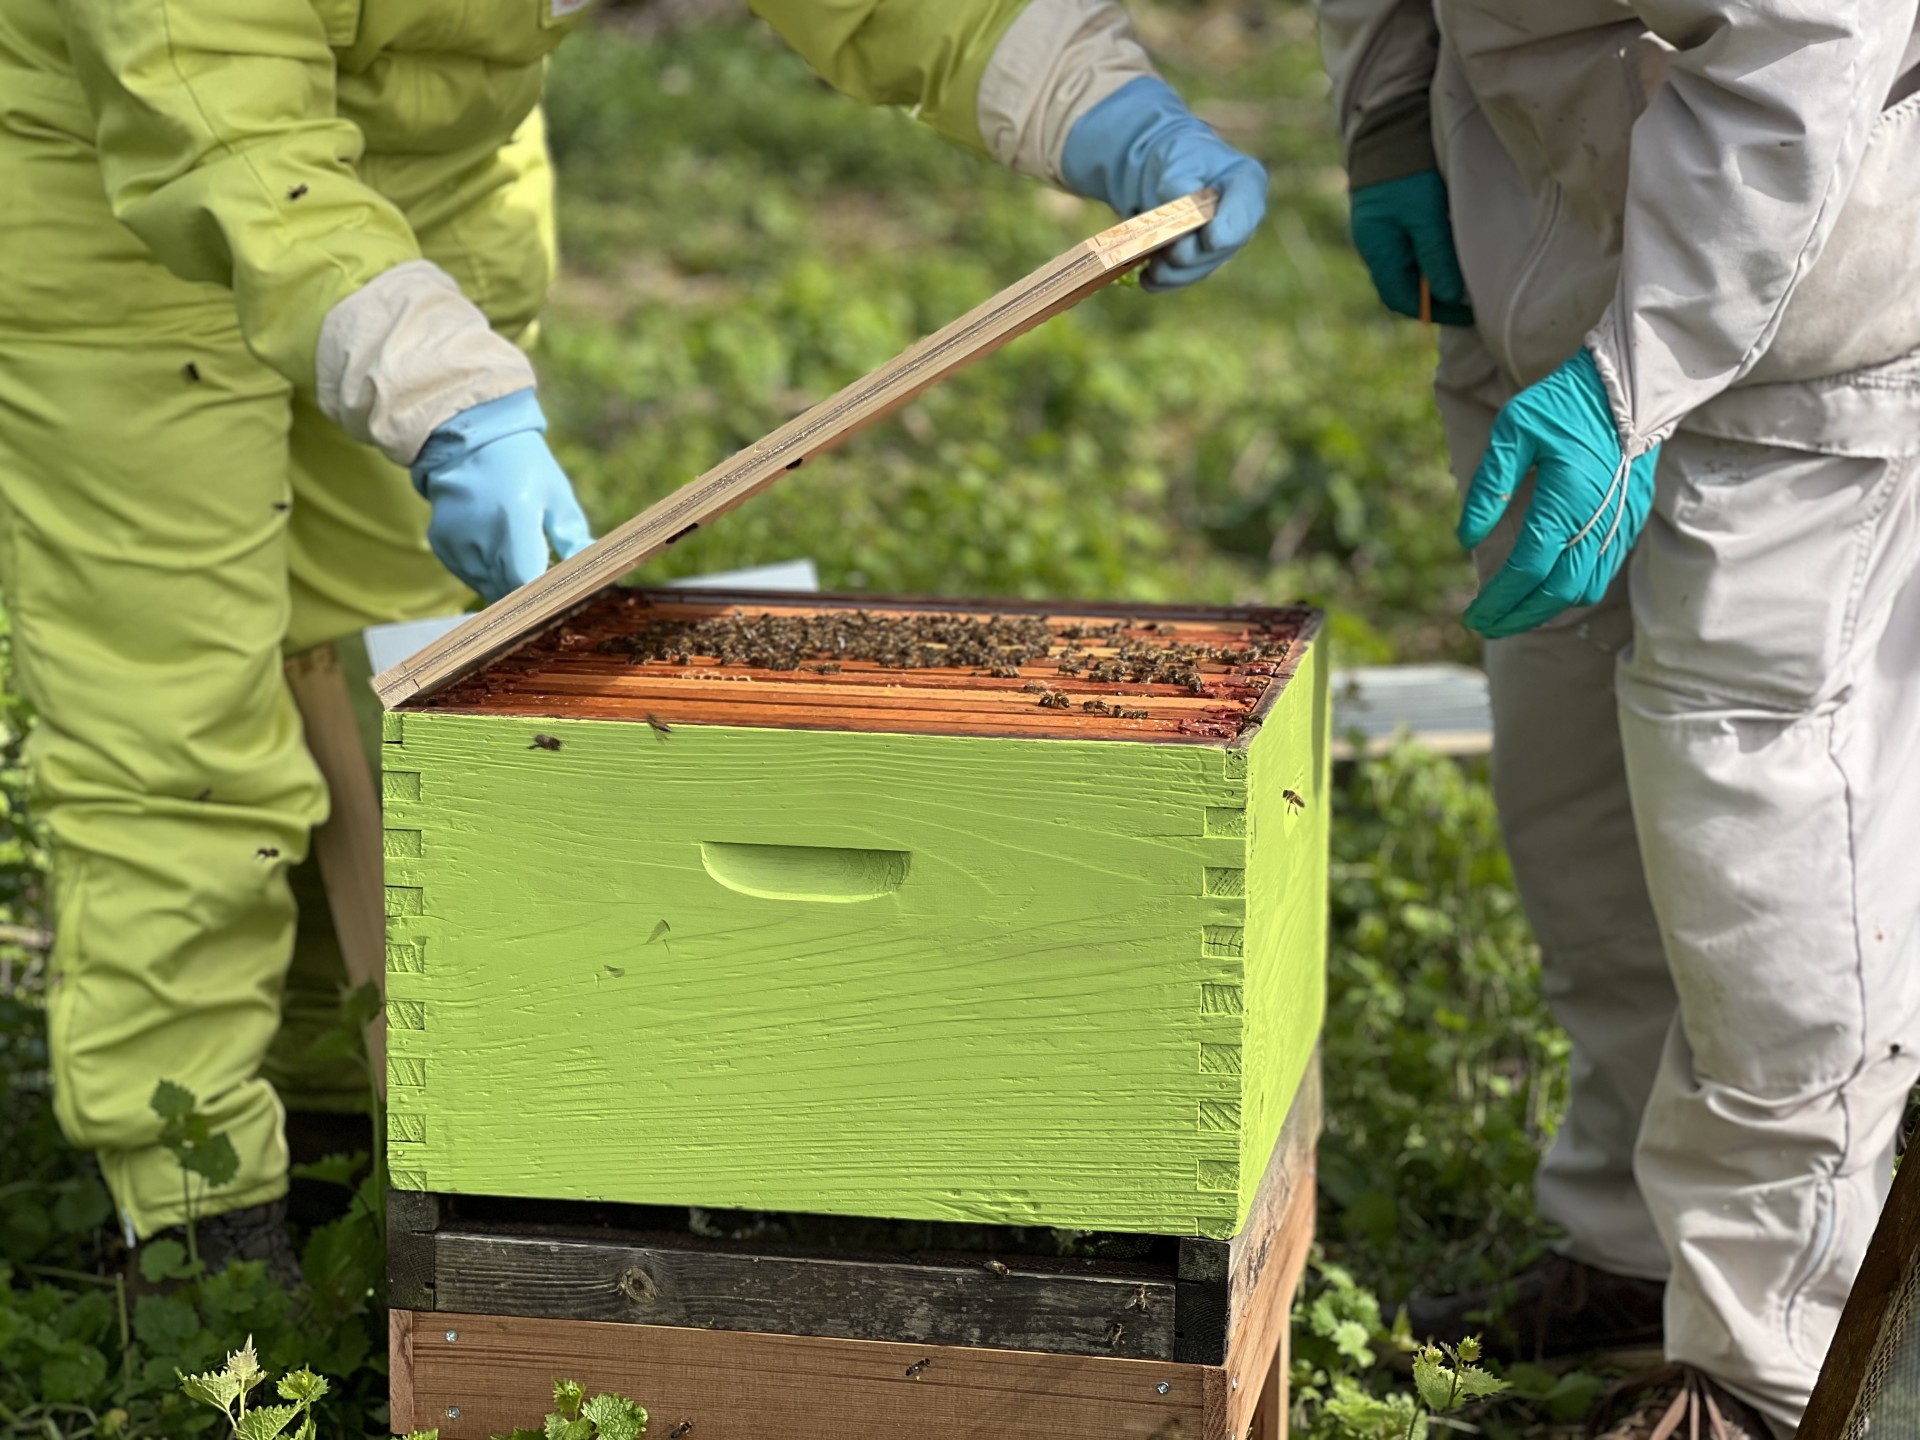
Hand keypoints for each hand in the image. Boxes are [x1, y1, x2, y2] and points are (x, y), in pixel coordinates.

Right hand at [409, 389, 593, 603]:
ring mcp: (456, 540)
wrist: (469, 437)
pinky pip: (469, 575)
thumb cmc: (524, 465)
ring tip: (521, 562)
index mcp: (514, 518)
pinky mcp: (442, 544)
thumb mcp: (557, 494)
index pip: (526, 581)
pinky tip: (496, 550)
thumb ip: (573, 536)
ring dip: (507, 586)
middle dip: (528, 598)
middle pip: (506, 591)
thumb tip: (593, 570)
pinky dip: (486, 573)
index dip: (541, 599)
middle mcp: (480, 533)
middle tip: (547, 595)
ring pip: (487, 587)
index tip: (558, 603)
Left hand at [1061, 76, 1267, 289]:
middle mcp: (1241, 222)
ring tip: (1145, 256)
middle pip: (1217, 248)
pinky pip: (1182, 278)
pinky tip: (1145, 275)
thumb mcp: (1180, 156)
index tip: (1210, 238)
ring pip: (1197, 268)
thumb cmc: (1183, 158)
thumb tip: (1182, 207)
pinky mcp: (1200, 263)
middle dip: (1187, 248)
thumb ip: (1181, 180)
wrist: (1172, 173)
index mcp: (1246, 184)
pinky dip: (1160, 279)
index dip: (1228, 229)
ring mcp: (1223, 247)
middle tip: (1161, 241)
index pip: (1245, 211)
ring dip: (1169, 267)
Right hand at [1349, 171, 1471, 324]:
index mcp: (1377, 250)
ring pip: (1410, 268)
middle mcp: (1375, 246)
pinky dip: (1433, 257)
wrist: (1389, 123)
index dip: (1435, 312)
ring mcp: (1382, 231)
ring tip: (1465, 276)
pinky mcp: (1392, 214)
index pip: (1402, 299)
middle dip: (1437, 298)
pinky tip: (1451, 251)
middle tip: (1470, 299)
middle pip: (1405, 287)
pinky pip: (1412, 248)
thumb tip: (1450, 297)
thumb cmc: (1407, 169)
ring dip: (1436, 276)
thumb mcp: (1426, 214)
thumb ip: (1436, 256)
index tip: (1468, 313)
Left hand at [1458, 349, 1657, 637]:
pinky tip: (1544, 587)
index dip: (1499, 599)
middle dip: (1518, 615)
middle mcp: (1597, 521)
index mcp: (1566, 501)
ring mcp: (1619, 526)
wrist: (1627, 390)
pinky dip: (1570, 590)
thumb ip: (1489, 488)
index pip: (1528, 569)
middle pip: (1556, 592)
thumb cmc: (1562, 405)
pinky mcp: (1630, 523)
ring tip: (1511, 612)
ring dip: (1544, 608)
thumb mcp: (1513, 432)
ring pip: (1582, 589)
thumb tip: (1466, 539)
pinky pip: (1601, 572)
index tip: (1473, 615)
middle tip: (1485, 626)